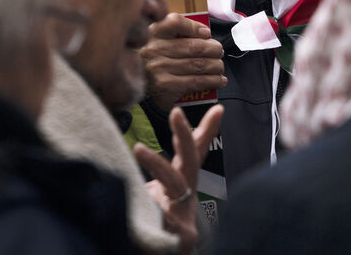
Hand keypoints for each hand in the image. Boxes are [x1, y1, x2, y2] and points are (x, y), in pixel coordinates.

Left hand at [134, 104, 223, 254]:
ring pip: (174, 182)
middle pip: (190, 161)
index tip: (218, 109)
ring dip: (156, 162)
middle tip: (177, 112)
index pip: (193, 152)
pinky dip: (154, 208)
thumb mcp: (149, 194)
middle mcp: (186, 195)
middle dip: (185, 135)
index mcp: (180, 182)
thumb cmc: (156, 223)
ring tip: (138, 148)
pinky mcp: (181, 237)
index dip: (206, 131)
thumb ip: (149, 178)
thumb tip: (132, 151)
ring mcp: (184, 216)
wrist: (164, 254)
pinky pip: (164, 215)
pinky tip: (147, 206)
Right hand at [141, 12, 225, 110]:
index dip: (195, 27)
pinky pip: (194, 82)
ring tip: (220, 66)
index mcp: (153, 32)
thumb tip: (204, 33)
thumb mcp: (155, 37)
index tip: (207, 33)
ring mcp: (159, 68)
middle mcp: (155, 49)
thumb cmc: (149, 57)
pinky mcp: (164, 86)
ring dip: (216, 66)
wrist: (129, 81)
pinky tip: (219, 80)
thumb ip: (174, 30)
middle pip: (193, 47)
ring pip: (197, 65)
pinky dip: (211, 81)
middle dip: (213, 50)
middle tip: (219, 51)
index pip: (176, 22)